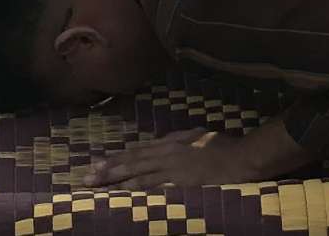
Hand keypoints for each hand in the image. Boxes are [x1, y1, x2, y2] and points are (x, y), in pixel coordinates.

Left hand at [85, 129, 268, 188]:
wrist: (241, 157)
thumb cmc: (225, 146)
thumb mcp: (199, 136)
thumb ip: (181, 140)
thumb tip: (166, 144)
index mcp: (173, 141)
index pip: (139, 150)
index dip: (119, 156)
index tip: (100, 161)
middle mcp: (168, 152)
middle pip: (133, 160)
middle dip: (109, 168)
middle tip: (87, 175)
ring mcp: (172, 167)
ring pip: (137, 173)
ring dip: (115, 178)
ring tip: (95, 184)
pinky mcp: (179, 182)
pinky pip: (152, 186)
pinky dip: (135, 188)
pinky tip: (122, 193)